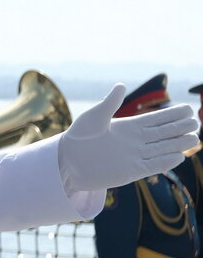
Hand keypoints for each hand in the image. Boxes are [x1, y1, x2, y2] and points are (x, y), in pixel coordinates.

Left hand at [57, 84, 198, 192]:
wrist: (67, 161)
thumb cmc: (78, 137)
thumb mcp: (93, 117)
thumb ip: (109, 104)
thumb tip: (121, 85)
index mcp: (128, 127)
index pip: (155, 120)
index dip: (171, 115)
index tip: (187, 108)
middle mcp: (135, 142)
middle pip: (163, 134)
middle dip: (179, 128)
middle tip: (195, 122)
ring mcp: (135, 157)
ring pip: (162, 149)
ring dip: (177, 144)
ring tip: (194, 138)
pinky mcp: (131, 172)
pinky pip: (152, 166)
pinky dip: (165, 162)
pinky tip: (178, 156)